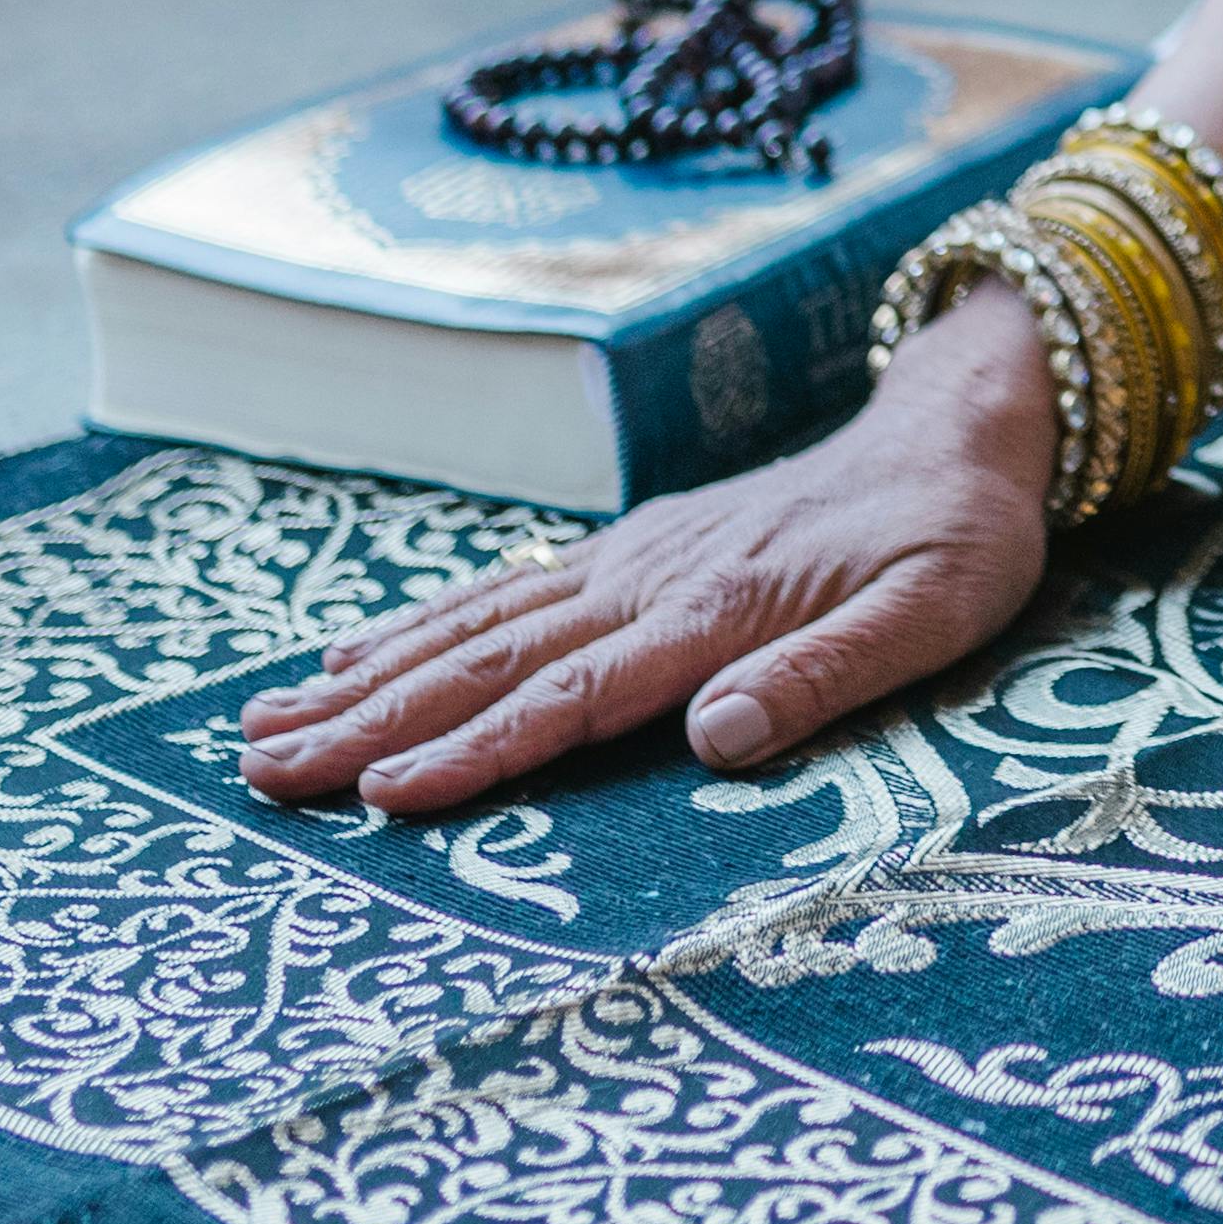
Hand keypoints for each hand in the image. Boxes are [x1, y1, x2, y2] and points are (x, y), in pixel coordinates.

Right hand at [232, 298, 1057, 814]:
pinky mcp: (633, 548)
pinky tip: (353, 655)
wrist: (960, 426)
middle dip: (371, 723)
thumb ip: (825, 674)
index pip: (571, 699)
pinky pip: (507, 591)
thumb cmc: (957, 536)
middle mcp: (651, 580)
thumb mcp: (933, 614)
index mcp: (716, 610)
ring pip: (477, 625)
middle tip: (262, 774)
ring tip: (265, 727)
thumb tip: (717, 740)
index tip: (378, 797)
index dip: (473, 752)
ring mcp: (632, 559)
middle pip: (490, 662)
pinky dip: (421, 626)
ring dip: (369, 679)